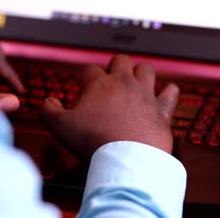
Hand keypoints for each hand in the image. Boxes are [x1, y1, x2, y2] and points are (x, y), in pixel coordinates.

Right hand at [41, 54, 178, 158]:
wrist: (126, 158)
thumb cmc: (93, 142)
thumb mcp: (60, 127)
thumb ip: (49, 110)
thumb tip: (48, 101)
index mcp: (99, 84)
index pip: (91, 69)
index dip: (87, 78)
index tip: (86, 90)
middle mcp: (124, 83)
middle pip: (120, 60)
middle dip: (114, 66)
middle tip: (111, 81)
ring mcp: (145, 94)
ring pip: (146, 69)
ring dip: (140, 73)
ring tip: (135, 83)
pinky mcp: (162, 109)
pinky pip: (171, 92)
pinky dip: (168, 92)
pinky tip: (164, 95)